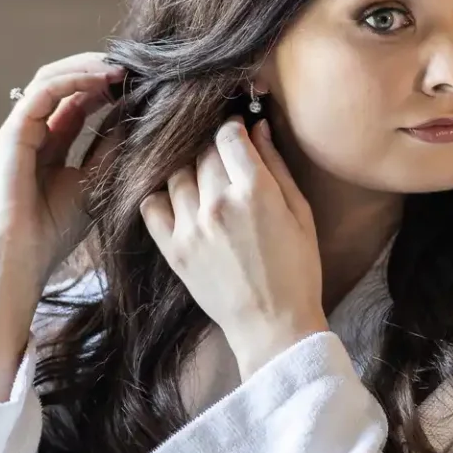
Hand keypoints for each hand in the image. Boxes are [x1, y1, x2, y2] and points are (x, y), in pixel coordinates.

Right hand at [0, 53, 120, 399]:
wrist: (23, 255)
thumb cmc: (57, 229)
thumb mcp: (99, 182)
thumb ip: (112, 150)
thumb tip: (143, 119)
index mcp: (56, 144)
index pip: (83, 101)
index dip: (112, 87)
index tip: (145, 81)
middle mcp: (38, 132)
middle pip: (68, 83)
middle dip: (101, 70)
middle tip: (136, 63)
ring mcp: (23, 129)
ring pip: (54, 79)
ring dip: (89, 67)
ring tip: (122, 66)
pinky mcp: (14, 132)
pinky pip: (43, 92)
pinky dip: (73, 80)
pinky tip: (102, 79)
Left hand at [141, 119, 325, 378]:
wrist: (272, 324)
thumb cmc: (297, 270)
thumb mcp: (301, 213)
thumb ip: (277, 167)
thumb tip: (258, 128)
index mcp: (255, 190)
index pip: (228, 136)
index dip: (233, 129)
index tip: (236, 134)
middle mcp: (217, 202)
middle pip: (201, 151)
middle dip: (212, 149)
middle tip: (223, 161)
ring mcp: (190, 225)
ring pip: (176, 173)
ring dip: (189, 170)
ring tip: (203, 183)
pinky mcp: (172, 248)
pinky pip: (151, 205)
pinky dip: (161, 195)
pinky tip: (178, 201)